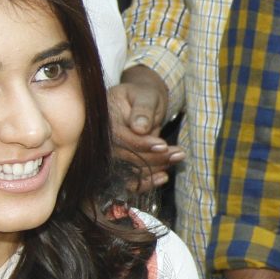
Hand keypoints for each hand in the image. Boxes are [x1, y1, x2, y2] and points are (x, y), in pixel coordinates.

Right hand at [107, 66, 184, 191]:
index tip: (163, 145)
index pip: (118, 136)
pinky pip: (128, 180)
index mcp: (104, 117)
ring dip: (154, 169)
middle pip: (123, 156)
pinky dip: (146, 182)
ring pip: (127, 170)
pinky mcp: (119, 165)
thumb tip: (140, 128)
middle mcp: (102, 139)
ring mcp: (108, 154)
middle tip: (177, 154)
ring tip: (177, 158)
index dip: (140, 144)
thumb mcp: (146, 96)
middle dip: (152, 158)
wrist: (142, 105)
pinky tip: (164, 177)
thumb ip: (143, 110)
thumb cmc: (144, 97)